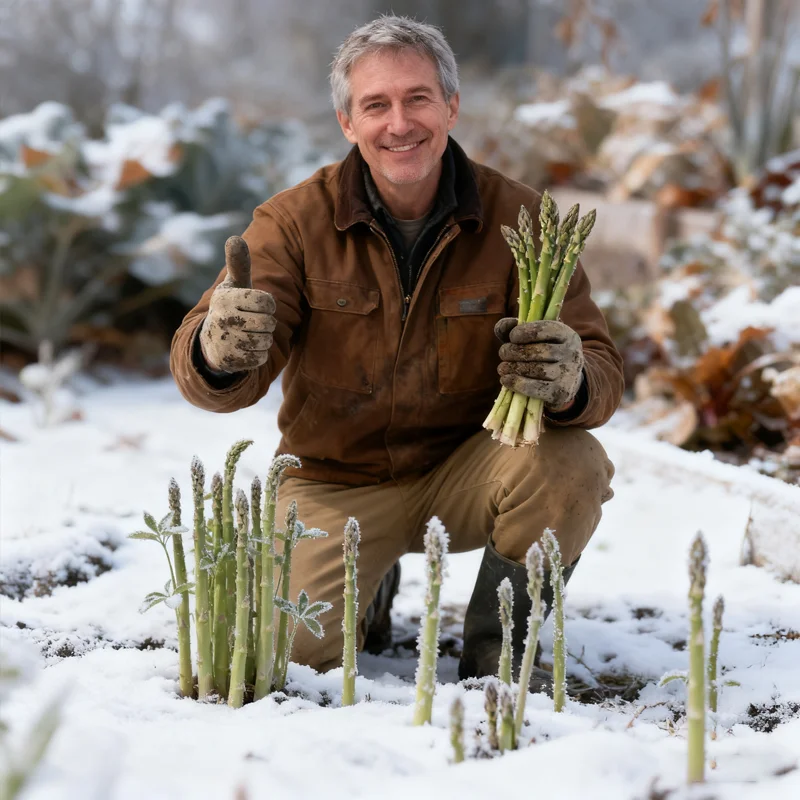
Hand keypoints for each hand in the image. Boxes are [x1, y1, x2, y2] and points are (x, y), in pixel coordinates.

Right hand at [199, 236, 276, 372]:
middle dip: (267, 323)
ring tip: (250, 334)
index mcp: (225, 297)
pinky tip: (246, 349)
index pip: (266, 302)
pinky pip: (260, 358)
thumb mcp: (233, 286)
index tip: (259, 305)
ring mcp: (225, 341)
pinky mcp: (230, 361)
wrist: (210, 342)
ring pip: (266, 341)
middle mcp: (222, 318)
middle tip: (254, 322)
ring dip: (264, 339)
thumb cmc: (230, 308)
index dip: (269, 305)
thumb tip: (234, 238)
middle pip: (268, 323)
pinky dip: (258, 355)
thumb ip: (238, 265)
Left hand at [495, 318, 583, 409]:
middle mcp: (571, 353)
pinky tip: (506, 380)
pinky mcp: (561, 393)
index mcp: (565, 334)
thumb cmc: (542, 353)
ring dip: (514, 368)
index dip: (524, 332)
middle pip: (540, 351)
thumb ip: (514, 328)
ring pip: (538, 370)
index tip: (512, 337)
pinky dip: (517, 384)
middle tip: (503, 353)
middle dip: (515, 351)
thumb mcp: (533, 337)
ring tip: (502, 368)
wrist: (564, 380)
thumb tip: (501, 326)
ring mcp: (568, 374)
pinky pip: (537, 388)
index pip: (545, 330)